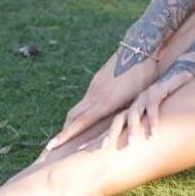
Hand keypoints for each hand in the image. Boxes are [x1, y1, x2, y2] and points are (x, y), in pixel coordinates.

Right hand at [42, 50, 156, 156]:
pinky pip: (86, 99)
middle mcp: (95, 95)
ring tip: (70, 135)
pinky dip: (83, 111)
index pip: (80, 123)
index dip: (65, 136)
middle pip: (73, 116)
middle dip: (64, 131)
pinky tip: (87, 117)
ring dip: (73, 122)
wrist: (139, 48)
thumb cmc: (144, 76)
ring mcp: (95, 86)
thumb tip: (127, 130)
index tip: (50, 146)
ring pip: (78, 108)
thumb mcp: (138, 99)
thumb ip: (128, 114)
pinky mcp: (97, 80)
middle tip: (54, 147)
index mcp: (105, 102)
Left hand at [102, 68, 194, 149]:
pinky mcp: (157, 92)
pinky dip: (153, 121)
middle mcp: (136, 103)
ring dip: (133, 130)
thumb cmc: (169, 97)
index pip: (114, 124)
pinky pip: (153, 109)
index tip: (89, 148)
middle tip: (102, 148)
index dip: (102, 135)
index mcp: (133, 109)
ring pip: (134, 115)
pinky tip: (154, 134)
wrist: (179, 71)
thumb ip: (148, 123)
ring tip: (131, 144)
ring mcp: (145, 97)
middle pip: (118, 120)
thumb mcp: (155, 112)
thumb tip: (142, 143)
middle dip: (110, 133)